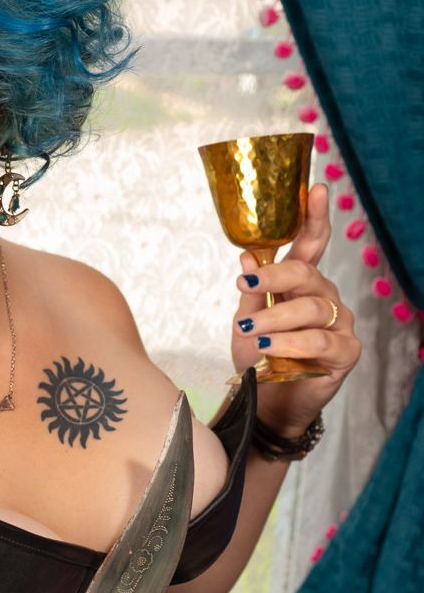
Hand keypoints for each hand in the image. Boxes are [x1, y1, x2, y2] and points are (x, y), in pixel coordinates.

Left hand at [231, 182, 361, 435]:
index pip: (311, 244)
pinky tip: (267, 350)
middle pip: (306, 274)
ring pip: (310, 309)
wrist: (266, 404)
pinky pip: (318, 342)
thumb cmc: (258, 359)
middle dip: (274, 278)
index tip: (315, 188)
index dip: (314, 216)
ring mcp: (339, 325)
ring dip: (274, 320)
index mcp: (302, 284)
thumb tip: (247, 258)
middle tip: (246, 287)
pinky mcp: (345, 353)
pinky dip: (289, 344)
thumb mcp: (246, 322)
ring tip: (248, 334)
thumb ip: (252, 293)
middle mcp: (325, 298)